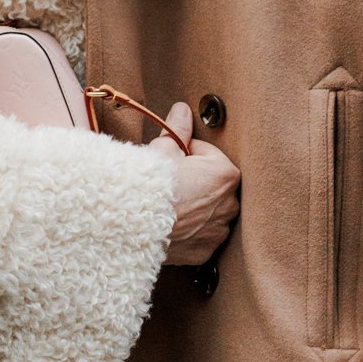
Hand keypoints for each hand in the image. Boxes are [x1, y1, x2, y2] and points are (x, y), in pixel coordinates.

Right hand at [152, 101, 239, 265]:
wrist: (132, 225)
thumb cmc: (150, 185)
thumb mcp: (163, 150)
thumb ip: (178, 128)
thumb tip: (182, 110)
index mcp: (225, 174)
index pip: (207, 154)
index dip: (186, 154)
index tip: (170, 160)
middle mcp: (230, 204)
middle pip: (210, 183)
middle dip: (194, 180)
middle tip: (168, 181)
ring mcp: (218, 230)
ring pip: (207, 211)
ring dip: (194, 205)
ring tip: (168, 204)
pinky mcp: (205, 251)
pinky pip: (200, 235)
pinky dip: (189, 230)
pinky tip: (171, 224)